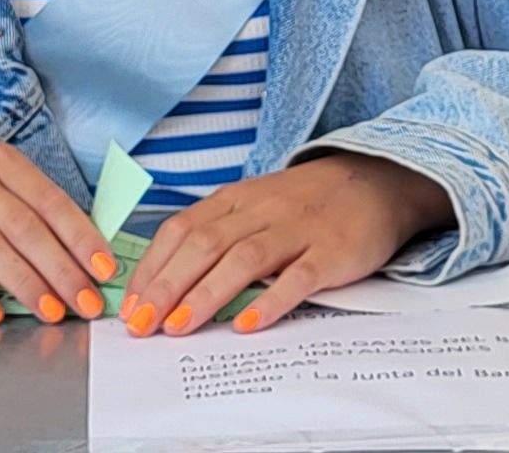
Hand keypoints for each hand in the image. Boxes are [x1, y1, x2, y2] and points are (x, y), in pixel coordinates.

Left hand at [120, 154, 454, 335]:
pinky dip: (269, 300)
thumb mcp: (256, 204)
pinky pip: (298, 277)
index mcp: (236, 199)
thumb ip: (218, 233)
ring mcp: (298, 229)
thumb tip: (166, 279)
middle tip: (142, 326)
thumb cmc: (307, 203)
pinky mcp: (332, 251)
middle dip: (167, 287)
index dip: (152, 269)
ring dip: (205, 295)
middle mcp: (261, 210)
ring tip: (179, 328)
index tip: (130, 306)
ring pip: (243, 259)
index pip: (181, 230)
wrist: (378, 180)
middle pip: (204, 245)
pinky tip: (245, 324)